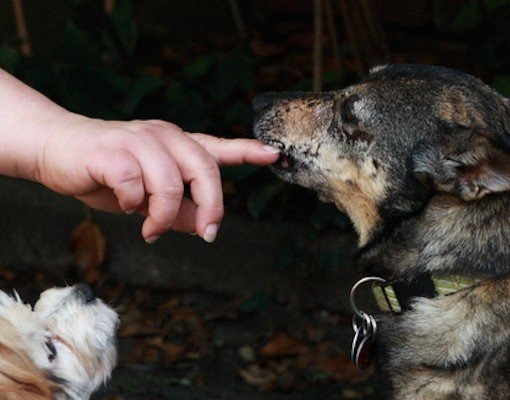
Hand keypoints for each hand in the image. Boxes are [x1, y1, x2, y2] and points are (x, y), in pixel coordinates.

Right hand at [36, 116, 278, 242]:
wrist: (56, 151)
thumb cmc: (107, 172)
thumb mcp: (149, 195)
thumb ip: (178, 207)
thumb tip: (200, 224)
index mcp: (176, 145)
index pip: (218, 148)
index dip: (248, 151)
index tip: (274, 155)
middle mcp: (164, 137)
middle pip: (204, 169)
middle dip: (211, 207)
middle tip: (207, 232)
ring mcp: (138, 140)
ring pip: (171, 183)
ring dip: (164, 216)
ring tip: (152, 230)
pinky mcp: (112, 151)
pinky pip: (135, 184)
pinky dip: (133, 204)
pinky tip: (126, 206)